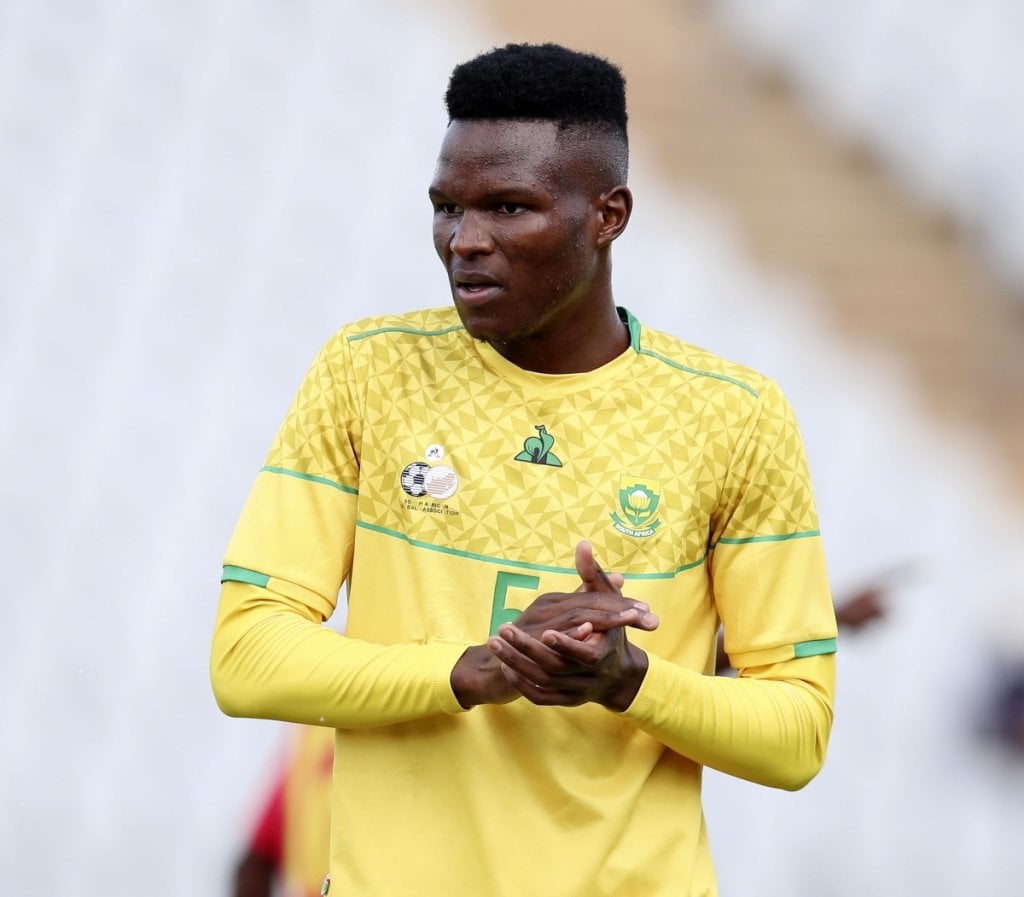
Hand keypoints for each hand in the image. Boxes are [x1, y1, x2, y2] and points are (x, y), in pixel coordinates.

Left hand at [489, 541, 657, 710]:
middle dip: (526, 650)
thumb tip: (583, 544)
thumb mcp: (607, 602)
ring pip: (542, 682)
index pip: (584, 654)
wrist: (616, 675)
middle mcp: (591, 677)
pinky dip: (521, 683)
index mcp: (604, 653)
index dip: (565, 643)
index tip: (543, 632)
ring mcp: (576, 691)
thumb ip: (592, 575)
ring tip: (495, 643)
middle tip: (501, 630)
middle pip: (554, 667)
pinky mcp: (564, 700)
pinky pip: (539, 696)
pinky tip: (505, 665)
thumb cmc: (611, 631)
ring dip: (516, 664)